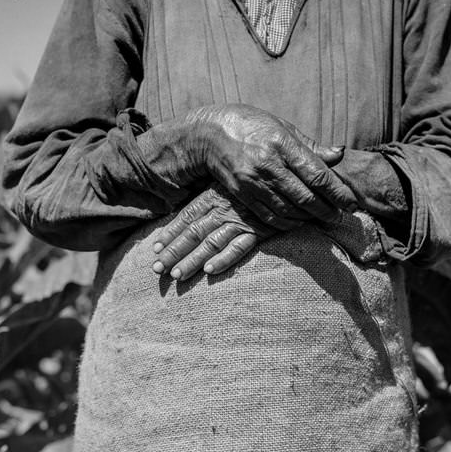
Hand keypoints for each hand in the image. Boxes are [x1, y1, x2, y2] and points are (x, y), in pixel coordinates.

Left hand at [151, 184, 281, 280]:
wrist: (295, 177)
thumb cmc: (263, 174)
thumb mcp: (235, 178)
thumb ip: (216, 191)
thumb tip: (195, 209)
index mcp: (215, 193)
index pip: (187, 215)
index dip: (170, 232)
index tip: (155, 248)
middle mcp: (224, 208)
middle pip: (193, 232)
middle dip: (173, 252)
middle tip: (156, 270)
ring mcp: (241, 219)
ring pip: (211, 243)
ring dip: (192, 260)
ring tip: (176, 276)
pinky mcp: (260, 230)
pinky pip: (240, 247)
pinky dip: (224, 259)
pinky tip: (209, 272)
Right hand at [186, 104, 356, 226]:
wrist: (208, 135)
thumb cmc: (251, 126)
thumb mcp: (281, 127)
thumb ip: (310, 145)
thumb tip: (338, 154)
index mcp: (281, 144)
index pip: (317, 174)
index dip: (337, 192)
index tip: (351, 202)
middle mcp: (268, 165)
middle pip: (306, 197)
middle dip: (328, 210)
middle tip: (341, 216)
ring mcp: (254, 182)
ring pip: (290, 210)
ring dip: (310, 218)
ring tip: (324, 219)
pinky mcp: (243, 195)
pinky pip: (270, 217)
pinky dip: (289, 223)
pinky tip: (300, 221)